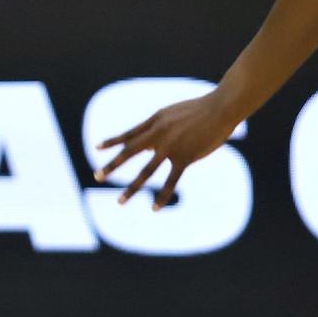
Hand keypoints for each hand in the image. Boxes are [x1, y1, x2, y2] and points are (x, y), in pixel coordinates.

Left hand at [97, 91, 242, 209]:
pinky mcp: (185, 158)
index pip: (129, 134)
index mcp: (155, 121)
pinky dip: (162, 197)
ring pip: (146, 172)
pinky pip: (170, 181)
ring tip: (119, 202)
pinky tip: (154, 208)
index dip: (113, 141)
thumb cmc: (202, 109)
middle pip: (130, 152)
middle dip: (112, 165)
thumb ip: (161, 128)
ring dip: (132, 188)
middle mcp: (158, 134)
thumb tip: (150, 146)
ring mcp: (170, 147)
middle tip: (97, 176)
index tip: (97, 147)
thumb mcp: (175, 114)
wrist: (220, 108)